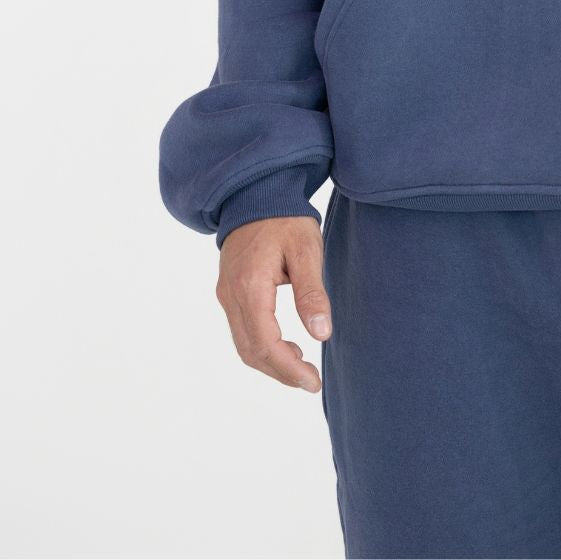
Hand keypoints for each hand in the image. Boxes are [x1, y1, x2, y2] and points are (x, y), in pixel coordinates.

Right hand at [215, 216, 331, 390]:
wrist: (257, 192)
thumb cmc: (285, 219)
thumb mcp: (307, 250)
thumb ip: (312, 292)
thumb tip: (322, 334)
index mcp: (249, 287)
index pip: (265, 344)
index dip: (288, 369)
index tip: (312, 381)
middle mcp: (230, 295)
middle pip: (250, 351)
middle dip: (280, 371)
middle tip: (310, 381)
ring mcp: (226, 293)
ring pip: (243, 344)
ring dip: (270, 362)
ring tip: (302, 366)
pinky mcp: (228, 290)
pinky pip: (241, 329)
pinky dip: (261, 345)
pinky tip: (286, 344)